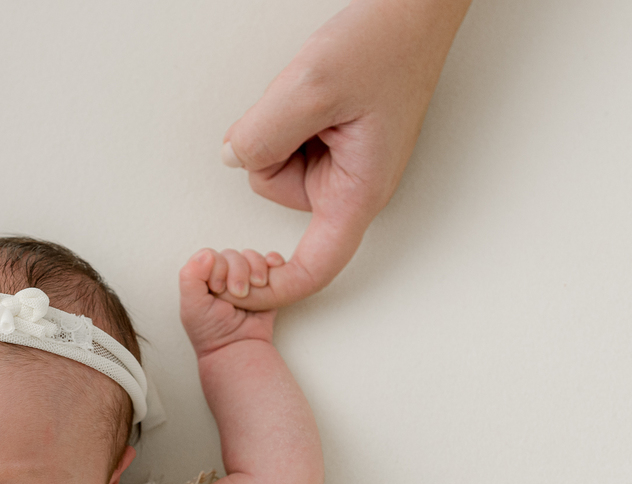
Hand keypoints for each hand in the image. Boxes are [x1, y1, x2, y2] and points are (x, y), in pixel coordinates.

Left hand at [180, 249, 276, 356]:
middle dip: (237, 271)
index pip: (212, 256)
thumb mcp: (191, 305)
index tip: (217, 289)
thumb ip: (190, 277)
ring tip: (256, 287)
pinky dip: (274, 262)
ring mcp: (245, 279)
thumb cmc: (211, 331)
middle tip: (238, 294)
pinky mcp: (265, 284)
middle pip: (233, 255)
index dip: (217, 267)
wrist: (239, 348)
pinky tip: (271, 272)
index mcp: (204, 278)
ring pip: (252, 257)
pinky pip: (272, 263)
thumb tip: (206, 254)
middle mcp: (224, 276)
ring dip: (255, 268)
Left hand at [221, 0, 470, 308]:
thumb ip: (262, 134)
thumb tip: (234, 159)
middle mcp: (351, 184)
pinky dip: (283, 114)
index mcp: (359, 191)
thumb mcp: (311, 87)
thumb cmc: (386, 42)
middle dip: (270, 148)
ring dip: (276, 125)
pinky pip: (281, 137)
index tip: (235, 293)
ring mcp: (340, 161)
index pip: (314, 267)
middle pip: (275, 190)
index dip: (272, 288)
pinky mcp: (329, 139)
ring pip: (273, 161)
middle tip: (303, 106)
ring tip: (314, 92)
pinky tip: (312, 90)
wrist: (411, 7)